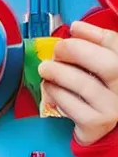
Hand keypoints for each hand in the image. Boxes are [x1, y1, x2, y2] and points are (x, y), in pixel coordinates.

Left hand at [39, 21, 117, 144]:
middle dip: (77, 51)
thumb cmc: (95, 91)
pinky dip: (56, 93)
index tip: (74, 28)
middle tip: (57, 50)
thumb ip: (91, 46)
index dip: (94, 34)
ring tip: (45, 68)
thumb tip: (76, 28)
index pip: (116, 45)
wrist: (99, 128)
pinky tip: (50, 87)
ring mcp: (115, 108)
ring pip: (87, 86)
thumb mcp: (96, 66)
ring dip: (59, 72)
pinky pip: (73, 106)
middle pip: (110, 65)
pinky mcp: (97, 124)